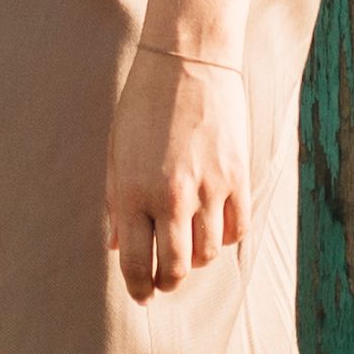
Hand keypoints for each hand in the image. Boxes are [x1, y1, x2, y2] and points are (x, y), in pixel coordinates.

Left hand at [106, 35, 246, 299]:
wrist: (188, 59)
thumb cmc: (143, 103)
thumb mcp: (117, 151)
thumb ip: (116, 202)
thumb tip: (118, 245)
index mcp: (132, 192)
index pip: (136, 263)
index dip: (139, 287)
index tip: (142, 294)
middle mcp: (170, 197)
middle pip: (175, 269)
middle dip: (167, 283)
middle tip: (165, 282)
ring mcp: (208, 188)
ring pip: (208, 254)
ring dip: (197, 261)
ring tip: (189, 252)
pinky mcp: (237, 176)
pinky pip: (236, 228)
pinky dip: (226, 238)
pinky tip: (214, 229)